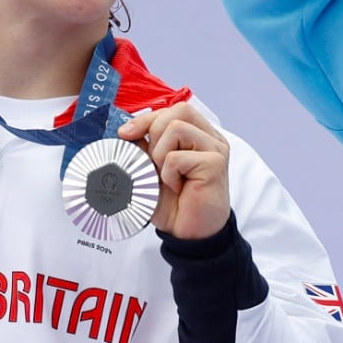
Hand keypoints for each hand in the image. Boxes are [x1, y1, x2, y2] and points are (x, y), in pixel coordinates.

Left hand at [117, 103, 230, 240]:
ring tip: (166, 176)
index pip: (175, 110)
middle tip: (150, 159)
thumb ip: (145, 147)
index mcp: (199, 135)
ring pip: (176, 128)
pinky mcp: (216, 163)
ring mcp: (216, 149)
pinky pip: (177, 157)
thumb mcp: (151, 169)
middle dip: (153, 130)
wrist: (189, 232)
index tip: (126, 134)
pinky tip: (176, 187)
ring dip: (160, 154)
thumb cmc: (174, 203)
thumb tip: (127, 130)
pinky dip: (168, 173)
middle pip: (180, 111)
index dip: (147, 118)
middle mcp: (211, 138)